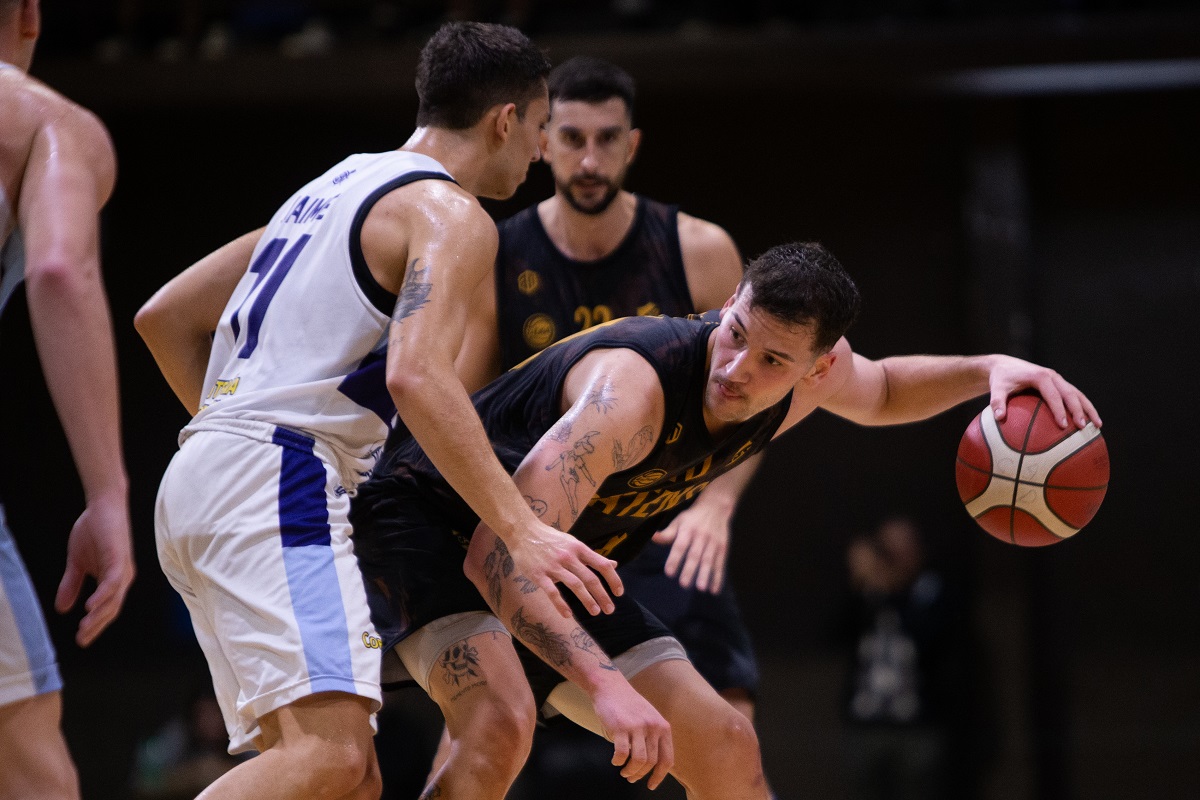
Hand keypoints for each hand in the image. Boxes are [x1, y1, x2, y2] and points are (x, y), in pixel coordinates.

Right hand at [54, 490, 133, 646]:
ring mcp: (122, 568)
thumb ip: (72, 584)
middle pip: (112, 609)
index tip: (82, 640)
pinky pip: (113, 581)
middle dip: (97, 626)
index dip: (96, 625)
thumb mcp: (78, 563)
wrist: (102, 507)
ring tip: (84, 628)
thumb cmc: (94, 532)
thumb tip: (62, 609)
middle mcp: (122, 578)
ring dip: (99, 616)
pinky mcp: (119, 557)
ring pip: (114, 599)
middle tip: (82, 640)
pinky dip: (102, 595)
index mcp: (114, 580)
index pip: (107, 609)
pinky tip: (90, 606)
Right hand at [506, 521, 622, 616]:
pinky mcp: (539, 574)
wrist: (523, 531)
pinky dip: (561, 604)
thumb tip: (613, 564)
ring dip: (587, 600)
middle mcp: (569, 557)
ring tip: (595, 612)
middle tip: (610, 610)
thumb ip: (592, 556)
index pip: (602, 565)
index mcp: (579, 548)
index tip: (619, 593)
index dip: (613, 579)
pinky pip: (552, 592)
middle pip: (590, 578)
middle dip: (602, 595)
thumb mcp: (574, 543)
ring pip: (575, 585)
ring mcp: (554, 565)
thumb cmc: (551, 539)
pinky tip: (568, 615)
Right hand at [592, 680, 673, 789]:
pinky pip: (622, 753)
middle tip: (632, 778)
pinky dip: (618, 761)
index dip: (659, 776)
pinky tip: (615, 760)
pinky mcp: (620, 727)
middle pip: (651, 762)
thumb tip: (654, 764)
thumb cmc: (629, 704)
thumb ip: (655, 736)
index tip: (651, 785)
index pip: (667, 759)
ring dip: (630, 771)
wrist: (611, 686)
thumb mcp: (650, 717)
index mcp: (663, 726)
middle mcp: (653, 727)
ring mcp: (637, 726)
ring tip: (624, 771)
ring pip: (638, 760)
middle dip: (641, 775)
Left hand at [652, 504, 730, 592]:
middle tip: (684, 585)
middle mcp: (701, 536)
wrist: (716, 507)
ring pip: (709, 560)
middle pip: (695, 555)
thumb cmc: (692, 518)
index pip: (680, 546)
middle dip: (690, 570)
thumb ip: (667, 533)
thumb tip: (653, 537)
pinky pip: (720, 563)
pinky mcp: (723, 548)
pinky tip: (714, 590)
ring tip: (701, 588)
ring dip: (705, 575)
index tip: (669, 573)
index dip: (674, 559)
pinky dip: (718, 577)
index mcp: (687, 530)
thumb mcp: (678, 521)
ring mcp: (713, 542)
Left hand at [988, 356, 1101, 430]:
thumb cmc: (1001, 379)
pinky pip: (1074, 395)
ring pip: (1077, 394)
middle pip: (1070, 393)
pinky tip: (1090, 421)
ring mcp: (1058, 379)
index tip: (1063, 425)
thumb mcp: (996, 388)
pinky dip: (1083, 407)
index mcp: (1040, 376)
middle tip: (1082, 427)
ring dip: (1088, 408)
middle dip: (1079, 410)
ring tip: (1097, 425)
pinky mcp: (1059, 383)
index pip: (1053, 395)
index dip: (1059, 410)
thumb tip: (998, 417)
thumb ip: (997, 401)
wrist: (1004, 365)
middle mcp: (1052, 376)